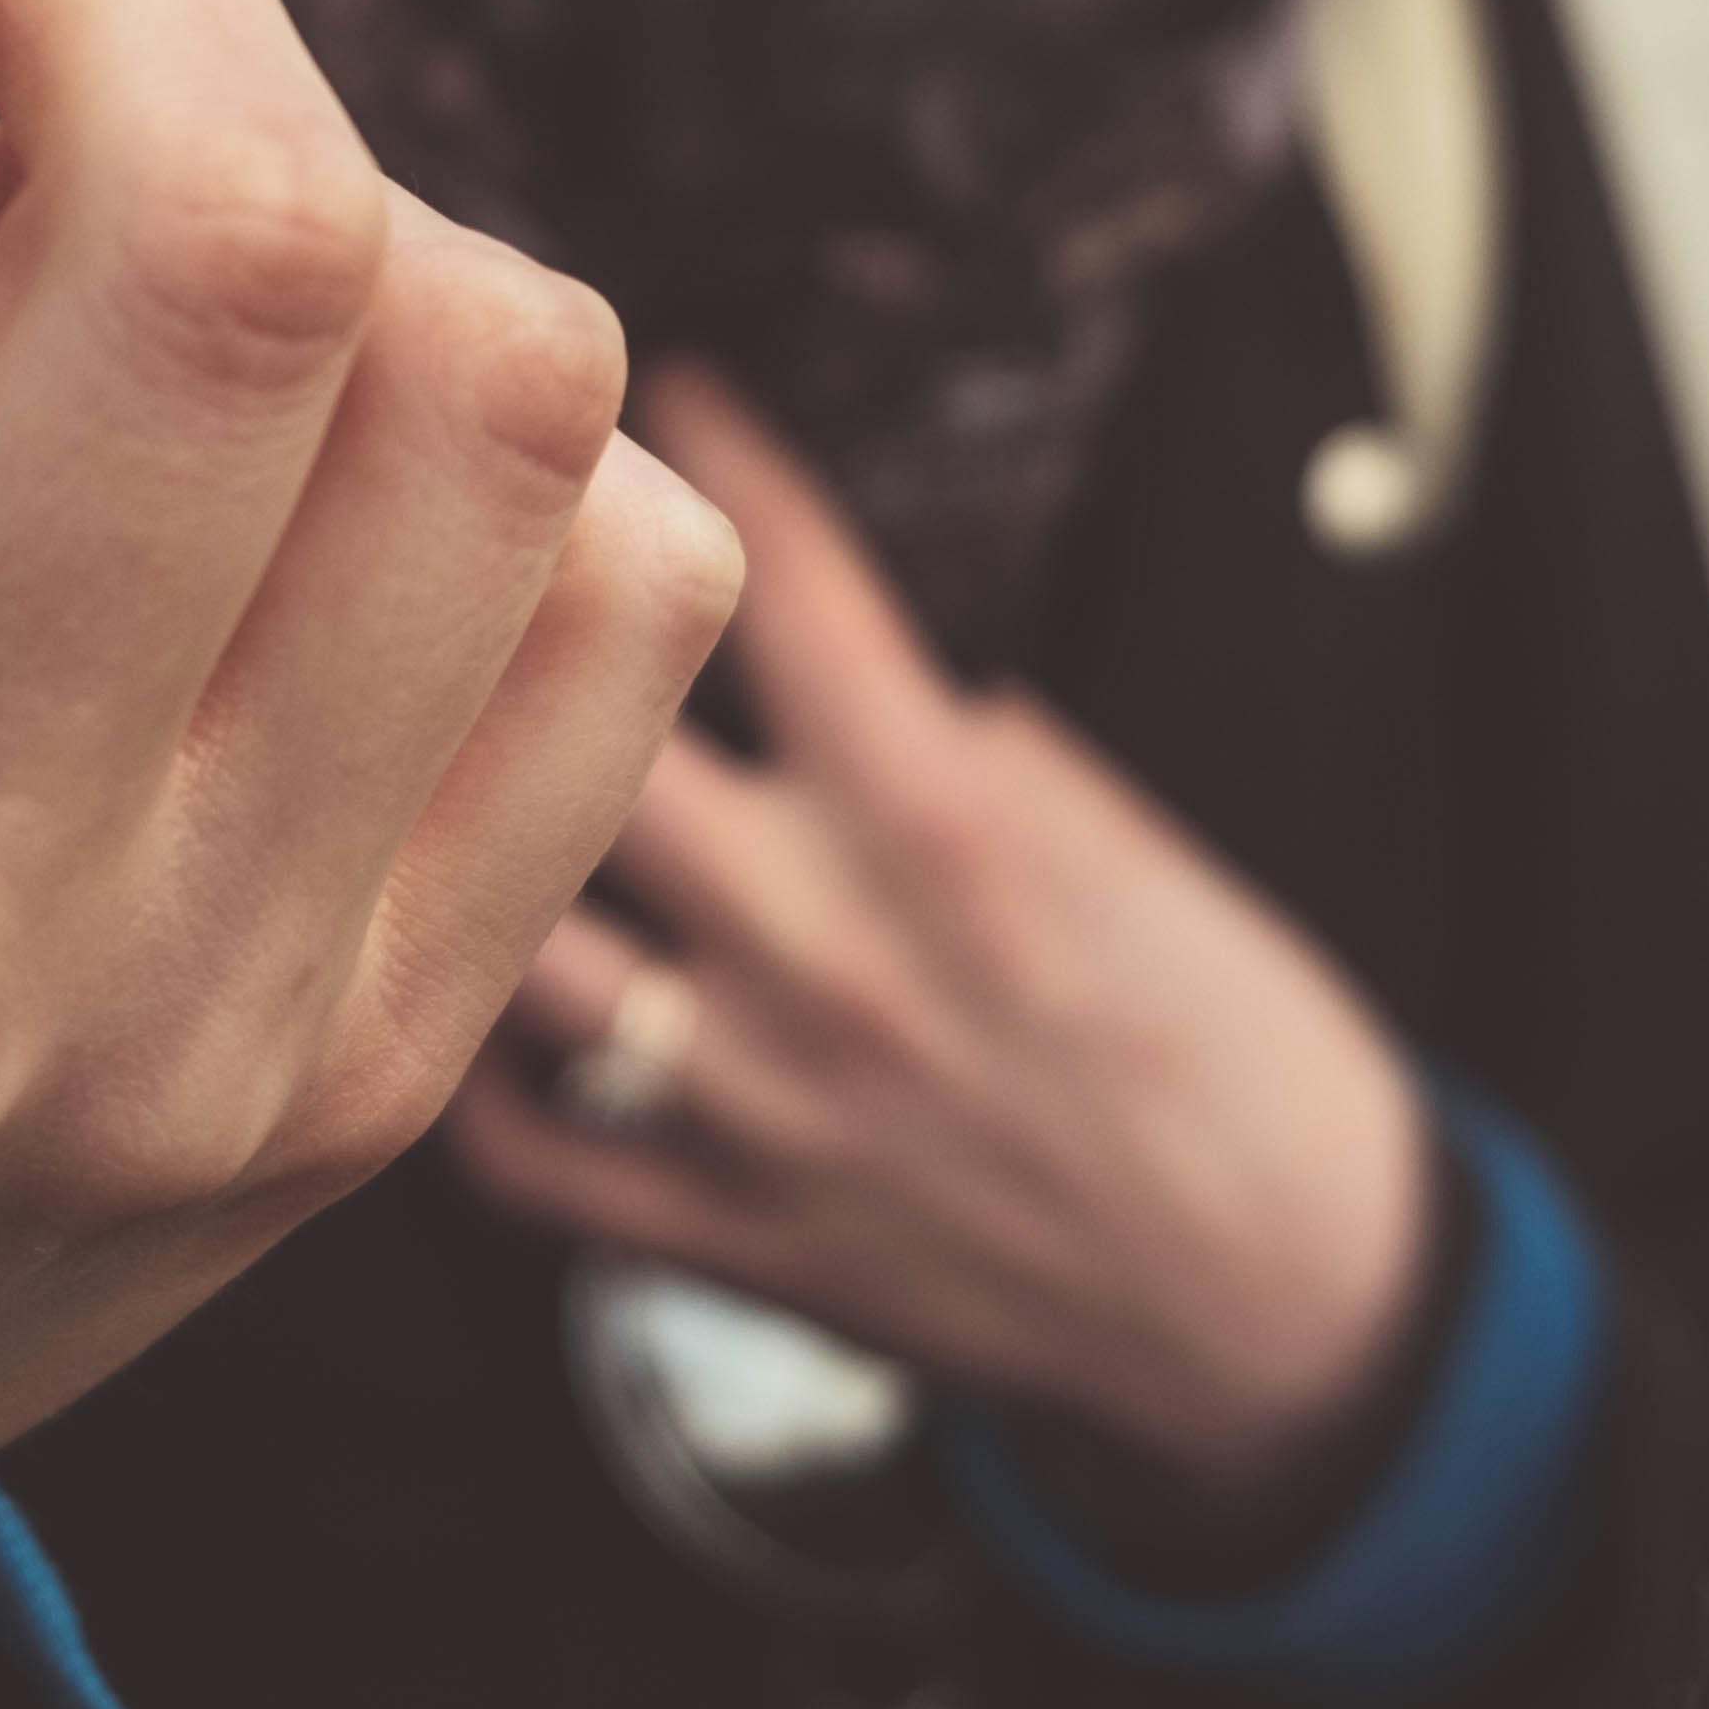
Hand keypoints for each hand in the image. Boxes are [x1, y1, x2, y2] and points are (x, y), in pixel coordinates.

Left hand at [451, 366, 1434, 1487]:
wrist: (1293, 1327)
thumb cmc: (1251, 1074)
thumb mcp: (1149, 853)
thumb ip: (971, 747)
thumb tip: (840, 654)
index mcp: (947, 832)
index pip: (783, 593)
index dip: (705, 458)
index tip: (652, 381)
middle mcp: (824, 954)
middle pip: (586, 737)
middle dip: (526, 624)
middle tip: (468, 547)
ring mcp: (759, 1108)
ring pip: (512, 936)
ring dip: (463, 840)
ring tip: (415, 756)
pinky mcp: (732, 1242)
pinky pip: (522, 1154)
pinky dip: (473, 1071)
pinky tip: (456, 985)